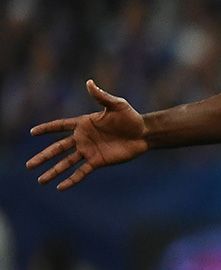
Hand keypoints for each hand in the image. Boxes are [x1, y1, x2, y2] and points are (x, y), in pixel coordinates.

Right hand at [26, 80, 148, 189]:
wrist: (144, 134)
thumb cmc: (130, 118)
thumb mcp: (116, 105)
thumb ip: (101, 96)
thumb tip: (89, 82)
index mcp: (84, 124)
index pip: (60, 126)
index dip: (47, 128)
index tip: (32, 132)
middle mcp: (83, 139)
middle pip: (57, 148)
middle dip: (43, 156)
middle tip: (28, 165)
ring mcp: (89, 151)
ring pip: (66, 163)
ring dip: (53, 171)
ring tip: (40, 180)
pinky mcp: (98, 161)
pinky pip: (81, 172)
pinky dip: (71, 179)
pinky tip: (60, 187)